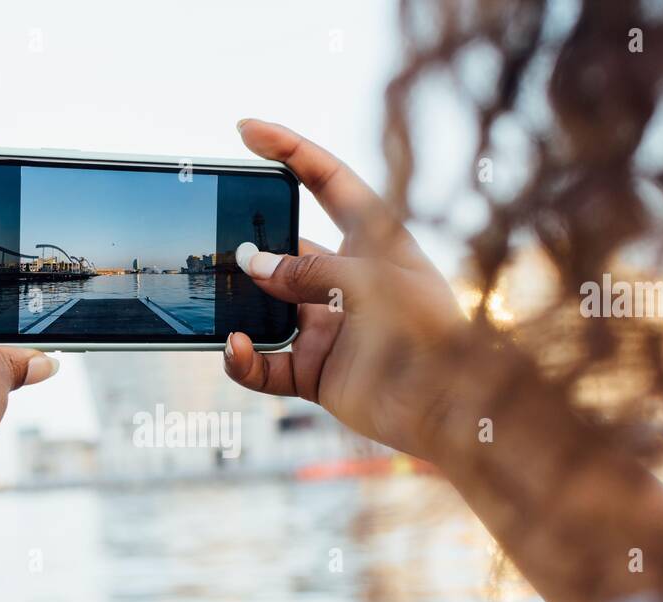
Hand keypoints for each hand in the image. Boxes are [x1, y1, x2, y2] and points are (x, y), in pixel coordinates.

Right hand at [223, 119, 470, 460]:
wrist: (449, 410)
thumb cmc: (426, 332)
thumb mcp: (369, 281)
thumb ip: (307, 269)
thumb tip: (251, 267)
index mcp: (374, 241)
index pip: (327, 182)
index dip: (289, 150)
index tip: (246, 131)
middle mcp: (346, 280)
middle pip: (285, 248)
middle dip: (249, 241)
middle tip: (215, 233)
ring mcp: (328, 326)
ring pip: (266, 307)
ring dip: (239, 303)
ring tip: (213, 293)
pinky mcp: (315, 372)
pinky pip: (265, 364)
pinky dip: (244, 359)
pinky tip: (235, 346)